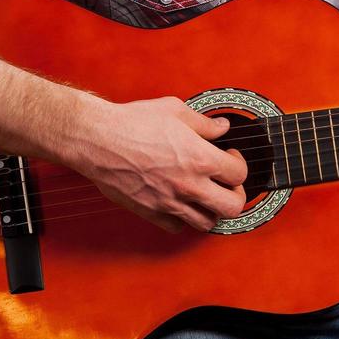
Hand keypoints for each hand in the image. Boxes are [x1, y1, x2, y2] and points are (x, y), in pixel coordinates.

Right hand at [68, 96, 248, 232]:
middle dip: (236, 195)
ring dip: (212, 210)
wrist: (98, 139)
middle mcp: (189, 185)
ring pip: (207, 223)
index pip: (239, 174)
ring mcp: (170, 202)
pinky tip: (181, 204)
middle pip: (232, 207)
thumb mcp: (175, 110)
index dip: (239, 164)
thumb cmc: (132, 122)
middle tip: (228, 184)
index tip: (230, 157)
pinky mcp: (151, 211)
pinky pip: (177, 227)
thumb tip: (221, 127)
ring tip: (206, 196)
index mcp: (200, 159)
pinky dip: (183, 219)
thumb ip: (204, 123)